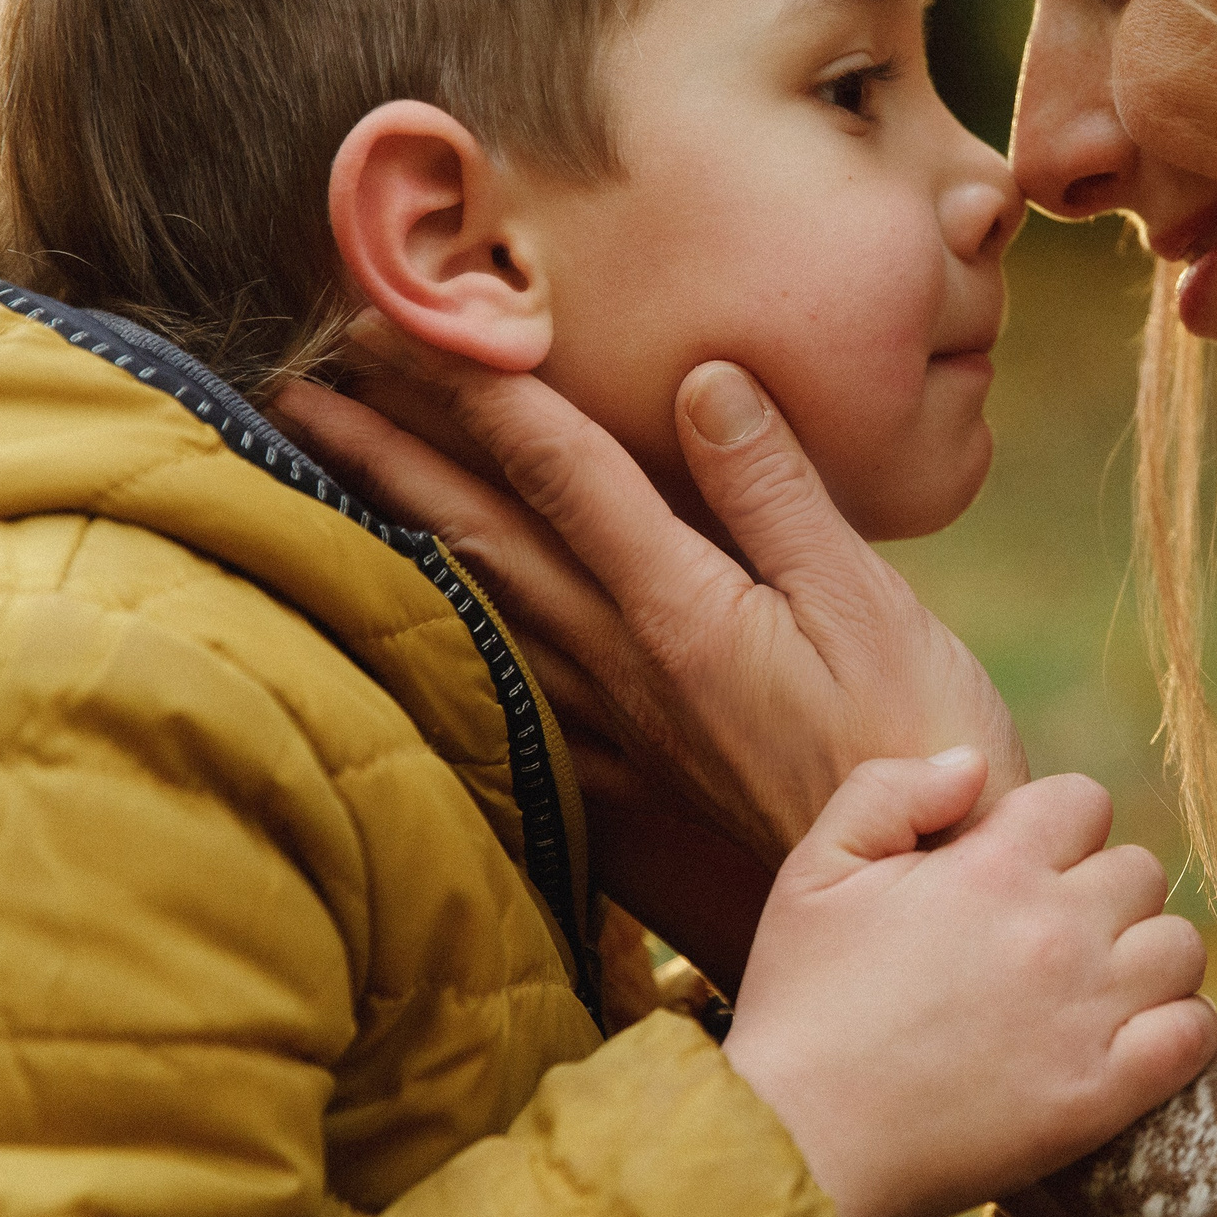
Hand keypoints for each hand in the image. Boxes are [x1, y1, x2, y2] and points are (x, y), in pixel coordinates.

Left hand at [270, 319, 1025, 862]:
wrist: (914, 900)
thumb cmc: (915, 740)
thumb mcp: (866, 601)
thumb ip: (776, 490)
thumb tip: (702, 378)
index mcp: (680, 607)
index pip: (558, 470)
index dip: (476, 385)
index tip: (401, 316)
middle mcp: (627, 660)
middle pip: (484, 535)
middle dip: (390, 446)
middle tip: (301, 374)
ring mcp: (619, 720)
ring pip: (482, 603)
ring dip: (401, 524)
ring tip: (331, 466)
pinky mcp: (630, 770)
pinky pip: (511, 686)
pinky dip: (451, 633)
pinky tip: (421, 619)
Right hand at [724, 752, 1216, 1216]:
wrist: (800, 1143)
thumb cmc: (801, 1006)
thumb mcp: (815, 869)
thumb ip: (891, 790)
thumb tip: (972, 763)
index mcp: (993, 866)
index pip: (1085, 800)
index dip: (1056, 827)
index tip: (1023, 869)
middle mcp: (1055, 929)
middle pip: (1140, 870)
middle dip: (1100, 890)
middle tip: (1050, 934)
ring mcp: (1087, 1013)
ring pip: (1180, 946)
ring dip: (1146, 956)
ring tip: (1095, 985)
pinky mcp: (1102, 1094)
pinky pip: (1195, 1034)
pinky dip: (1178, 1029)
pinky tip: (1131, 1038)